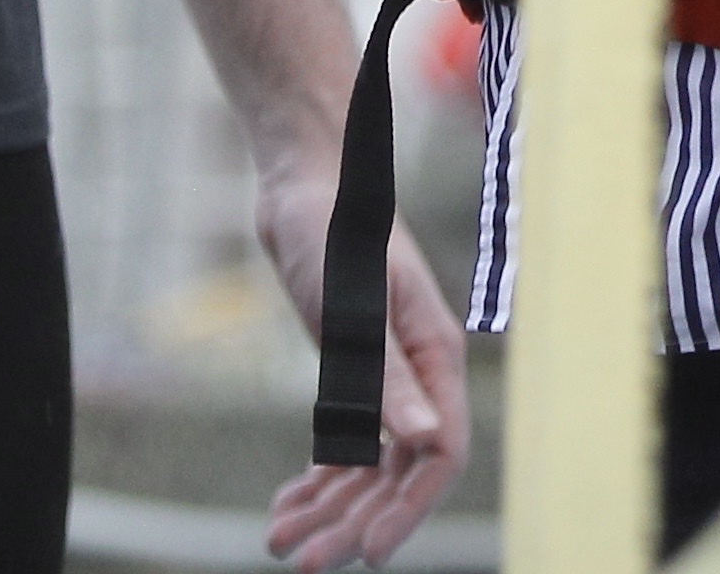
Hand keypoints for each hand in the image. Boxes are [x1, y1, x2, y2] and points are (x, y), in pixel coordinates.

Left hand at [252, 153, 466, 567]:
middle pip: (399, 474)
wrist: (304, 183)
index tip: (367, 552)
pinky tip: (286, 504)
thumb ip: (387, 375)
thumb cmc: (334, 231)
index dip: (409, 510)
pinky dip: (319, 478)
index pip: (439, 456)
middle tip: (305, 563)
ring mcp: (386, 378)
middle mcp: (418, 377)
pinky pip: (346, 442)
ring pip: (368, 466)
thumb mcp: (352, 305)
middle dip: (355, 522)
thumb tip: (425, 444)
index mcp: (434, 360)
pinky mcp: (353, 372)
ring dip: (330, 509)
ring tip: (280, 543)